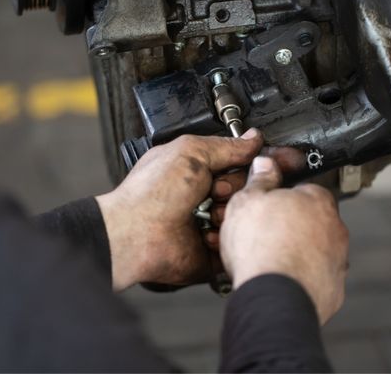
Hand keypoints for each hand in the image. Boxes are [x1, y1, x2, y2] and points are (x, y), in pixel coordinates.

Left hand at [96, 129, 263, 290]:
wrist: (138, 234)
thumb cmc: (151, 193)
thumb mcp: (191, 152)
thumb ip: (226, 145)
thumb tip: (253, 139)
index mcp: (196, 170)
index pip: (238, 162)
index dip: (246, 163)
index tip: (247, 162)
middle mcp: (203, 196)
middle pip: (245, 189)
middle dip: (234, 188)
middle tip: (214, 189)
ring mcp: (208, 223)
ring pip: (244, 216)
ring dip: (229, 213)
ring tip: (209, 213)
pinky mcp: (212, 250)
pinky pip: (236, 243)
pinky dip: (226, 237)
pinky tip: (207, 233)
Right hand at [220, 156, 348, 323]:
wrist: (273, 296)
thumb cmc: (261, 247)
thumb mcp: (247, 201)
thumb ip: (260, 180)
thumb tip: (265, 164)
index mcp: (316, 200)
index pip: (303, 190)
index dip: (282, 198)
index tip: (267, 206)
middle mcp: (334, 228)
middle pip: (311, 221)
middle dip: (290, 226)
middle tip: (263, 235)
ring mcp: (337, 260)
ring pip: (315, 251)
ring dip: (296, 253)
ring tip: (267, 261)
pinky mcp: (332, 289)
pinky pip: (315, 278)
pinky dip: (300, 279)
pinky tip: (279, 280)